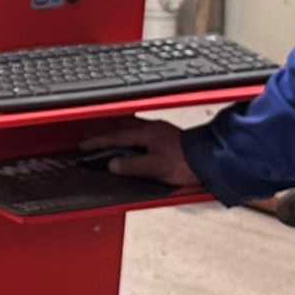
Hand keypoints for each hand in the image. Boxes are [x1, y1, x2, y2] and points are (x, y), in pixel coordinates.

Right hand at [83, 119, 201, 189]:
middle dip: (101, 132)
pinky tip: (128, 137)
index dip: (97, 142)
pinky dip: (127, 132)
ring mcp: (159, 130)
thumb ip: (132, 166)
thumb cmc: (187, 162)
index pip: (115, 137)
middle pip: (120, 128)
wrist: (210, 160)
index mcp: (147, 133)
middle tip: (87, 136)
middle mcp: (152, 128)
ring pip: (129, 127)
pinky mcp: (166, 135)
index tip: (84, 145)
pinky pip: (139, 130)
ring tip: (102, 135)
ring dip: (114, 131)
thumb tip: (114, 165)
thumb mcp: (156, 168)